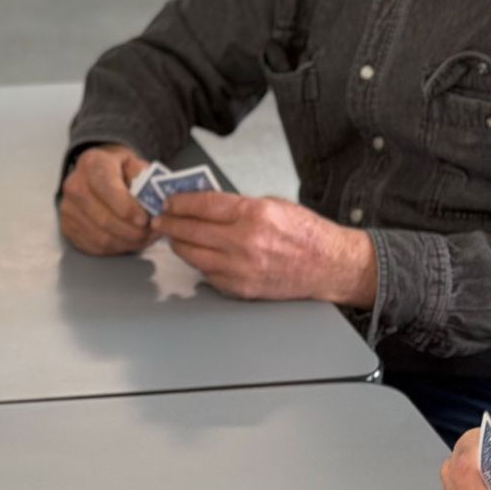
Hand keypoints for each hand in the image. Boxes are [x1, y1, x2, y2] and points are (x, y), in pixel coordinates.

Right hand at [59, 145, 153, 255]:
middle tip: (150, 233)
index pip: (107, 187)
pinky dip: (116, 248)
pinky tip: (130, 241)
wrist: (98, 175)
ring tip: (144, 239)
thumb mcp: (135, 164)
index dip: (127, 207)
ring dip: (126, 242)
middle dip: (131, 231)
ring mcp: (68, 208)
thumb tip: (153, 200)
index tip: (144, 219)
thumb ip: (144, 179)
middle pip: (103, 217)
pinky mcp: (68, 227)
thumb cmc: (120, 171)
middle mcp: (74, 185)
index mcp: (92, 163)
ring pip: (100, 236)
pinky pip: (94, 246)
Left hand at [151, 192, 376, 306]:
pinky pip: (209, 275)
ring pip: (194, 256)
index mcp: (254, 214)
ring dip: (179, 245)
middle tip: (160, 220)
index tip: (168, 201)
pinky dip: (200, 264)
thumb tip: (204, 204)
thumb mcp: (274, 205)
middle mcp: (245, 242)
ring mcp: (242, 268)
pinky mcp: (242, 288)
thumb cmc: (306, 233)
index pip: (203, 205)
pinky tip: (197, 256)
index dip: (180, 202)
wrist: (330, 266)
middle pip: (192, 231)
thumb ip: (239, 205)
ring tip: (173, 238)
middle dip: (170, 224)